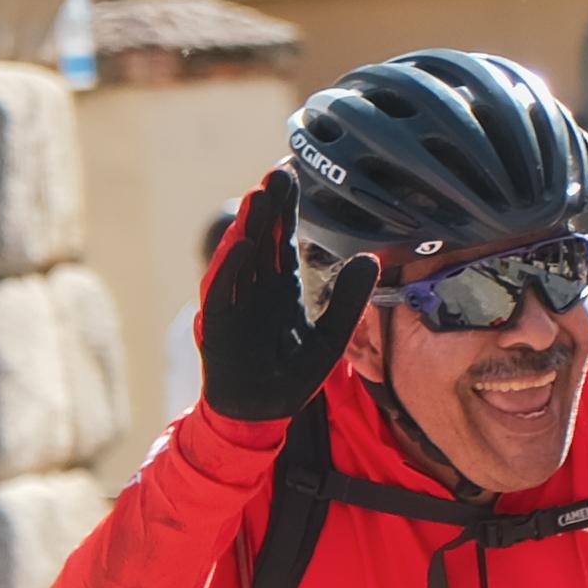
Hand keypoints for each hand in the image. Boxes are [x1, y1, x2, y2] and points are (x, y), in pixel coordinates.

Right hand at [202, 167, 372, 424]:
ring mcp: (235, 305)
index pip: (282, 238)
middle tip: (279, 172)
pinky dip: (229, 269)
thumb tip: (369, 259)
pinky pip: (222, 293)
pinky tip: (241, 245)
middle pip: (261, 239)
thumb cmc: (291, 376)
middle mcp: (254, 289)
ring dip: (248, 227)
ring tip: (258, 197)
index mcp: (279, 286)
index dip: (287, 208)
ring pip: (239, 259)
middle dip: (268, 206)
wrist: (261, 415)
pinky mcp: (219, 327)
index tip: (295, 173)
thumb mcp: (331, 337)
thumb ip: (348, 300)